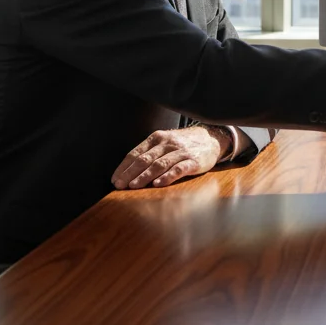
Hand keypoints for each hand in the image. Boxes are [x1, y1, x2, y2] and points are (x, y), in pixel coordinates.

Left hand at [111, 126, 229, 189]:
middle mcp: (168, 143)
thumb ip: (149, 153)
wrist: (211, 139)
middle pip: (145, 159)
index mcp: (157, 138)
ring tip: (134, 186)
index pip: (136, 153)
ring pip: (159, 164)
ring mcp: (181, 152)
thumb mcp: (165, 142)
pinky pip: (178, 169)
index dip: (124, 167)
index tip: (115, 179)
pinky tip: (158, 184)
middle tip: (120, 185)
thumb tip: (127, 172)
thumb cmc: (182, 144)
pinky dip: (167, 176)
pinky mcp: (193, 161)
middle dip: (130, 173)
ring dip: (144, 176)